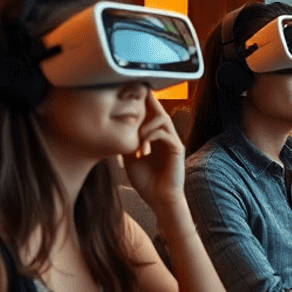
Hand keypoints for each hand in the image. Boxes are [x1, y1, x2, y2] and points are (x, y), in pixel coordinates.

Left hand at [121, 93, 185, 210]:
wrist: (160, 200)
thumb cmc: (146, 182)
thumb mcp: (131, 160)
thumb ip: (128, 144)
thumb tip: (115, 131)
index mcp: (156, 139)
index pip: (151, 117)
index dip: (144, 105)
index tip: (132, 92)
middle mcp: (166, 138)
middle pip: (159, 112)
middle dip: (148, 102)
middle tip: (137, 91)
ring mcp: (172, 142)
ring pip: (163, 119)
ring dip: (147, 123)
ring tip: (136, 132)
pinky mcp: (177, 149)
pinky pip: (165, 133)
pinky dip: (152, 135)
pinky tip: (143, 143)